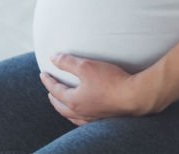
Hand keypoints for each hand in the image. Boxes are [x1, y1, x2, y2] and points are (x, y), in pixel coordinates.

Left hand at [40, 53, 165, 125]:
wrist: (135, 96)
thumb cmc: (110, 81)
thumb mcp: (86, 66)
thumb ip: (67, 62)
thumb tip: (53, 58)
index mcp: (74, 101)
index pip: (55, 91)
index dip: (48, 81)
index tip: (43, 74)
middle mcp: (81, 113)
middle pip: (61, 107)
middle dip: (54, 98)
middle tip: (49, 91)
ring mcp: (93, 118)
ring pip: (73, 116)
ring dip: (65, 109)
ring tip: (64, 103)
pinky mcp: (104, 119)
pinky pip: (85, 121)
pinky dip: (78, 115)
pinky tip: (84, 112)